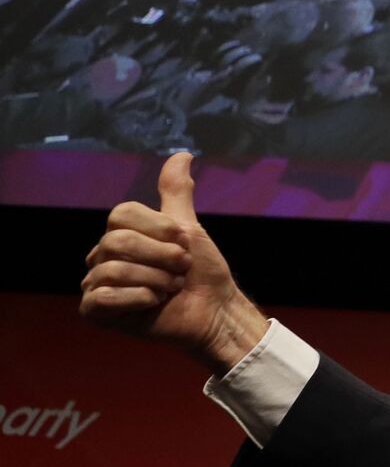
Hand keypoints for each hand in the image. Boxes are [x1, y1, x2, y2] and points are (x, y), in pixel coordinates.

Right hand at [81, 152, 267, 373]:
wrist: (215, 311)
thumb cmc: (202, 272)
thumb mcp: (189, 227)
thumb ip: (176, 193)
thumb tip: (183, 154)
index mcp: (120, 234)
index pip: (121, 215)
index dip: (159, 229)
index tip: (185, 244)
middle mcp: (102, 257)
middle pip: (117, 242)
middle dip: (162, 258)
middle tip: (182, 271)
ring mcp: (96, 284)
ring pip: (113, 270)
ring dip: (156, 280)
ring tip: (171, 289)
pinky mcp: (96, 311)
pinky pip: (102, 297)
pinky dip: (137, 299)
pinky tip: (152, 303)